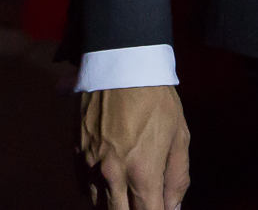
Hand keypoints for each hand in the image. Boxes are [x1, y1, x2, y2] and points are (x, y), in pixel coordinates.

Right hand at [80, 85, 189, 209]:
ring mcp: (91, 163)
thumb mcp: (180, 136)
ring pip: (98, 205)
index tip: (160, 209)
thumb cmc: (156, 98)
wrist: (121, 63)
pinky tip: (108, 184)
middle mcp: (112, 174)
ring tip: (128, 196)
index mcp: (142, 172)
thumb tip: (173, 208)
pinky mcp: (77, 151)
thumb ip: (177, 177)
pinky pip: (82, 186)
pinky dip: (96, 192)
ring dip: (114, 205)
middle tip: (145, 201)